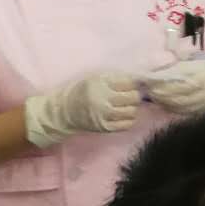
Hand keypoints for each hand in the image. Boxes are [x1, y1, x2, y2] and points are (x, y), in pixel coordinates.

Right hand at [24, 72, 139, 146]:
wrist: (64, 111)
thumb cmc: (83, 91)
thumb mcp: (96, 78)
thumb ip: (116, 78)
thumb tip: (139, 79)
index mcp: (100, 84)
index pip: (130, 82)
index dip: (133, 84)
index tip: (129, 85)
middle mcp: (102, 99)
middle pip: (134, 97)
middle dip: (134, 95)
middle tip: (128, 96)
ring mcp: (104, 115)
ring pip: (132, 111)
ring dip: (131, 108)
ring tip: (123, 106)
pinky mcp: (105, 127)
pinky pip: (127, 124)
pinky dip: (128, 119)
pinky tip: (121, 115)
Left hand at [143, 59, 204, 114]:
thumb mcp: (202, 63)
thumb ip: (181, 66)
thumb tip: (157, 69)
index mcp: (203, 75)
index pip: (174, 78)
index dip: (157, 78)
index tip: (146, 75)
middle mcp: (202, 92)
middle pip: (171, 93)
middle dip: (155, 90)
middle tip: (145, 86)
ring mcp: (201, 104)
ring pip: (173, 104)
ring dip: (159, 99)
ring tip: (152, 93)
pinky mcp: (199, 112)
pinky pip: (179, 110)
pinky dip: (167, 106)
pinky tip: (163, 101)